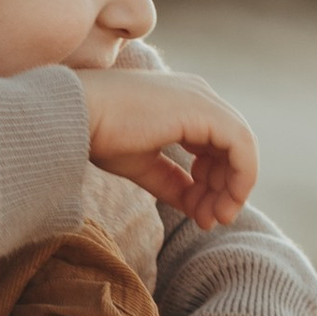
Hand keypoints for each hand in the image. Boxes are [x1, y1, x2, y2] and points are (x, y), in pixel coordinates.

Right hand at [81, 66, 256, 231]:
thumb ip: (173, 182)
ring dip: (233, 188)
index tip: (199, 214)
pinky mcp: (204, 109)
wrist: (75, 115)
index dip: (213, 183)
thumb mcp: (143, 164)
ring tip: (212, 217)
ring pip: (242, 147)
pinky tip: (220, 203)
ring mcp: (203, 99)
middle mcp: (199, 95)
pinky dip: (239, 177)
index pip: (216, 146)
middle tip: (210, 220)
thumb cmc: (98, 133)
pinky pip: (241, 145)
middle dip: (225, 188)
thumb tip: (196, 207)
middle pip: (232, 148)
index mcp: (184, 104)